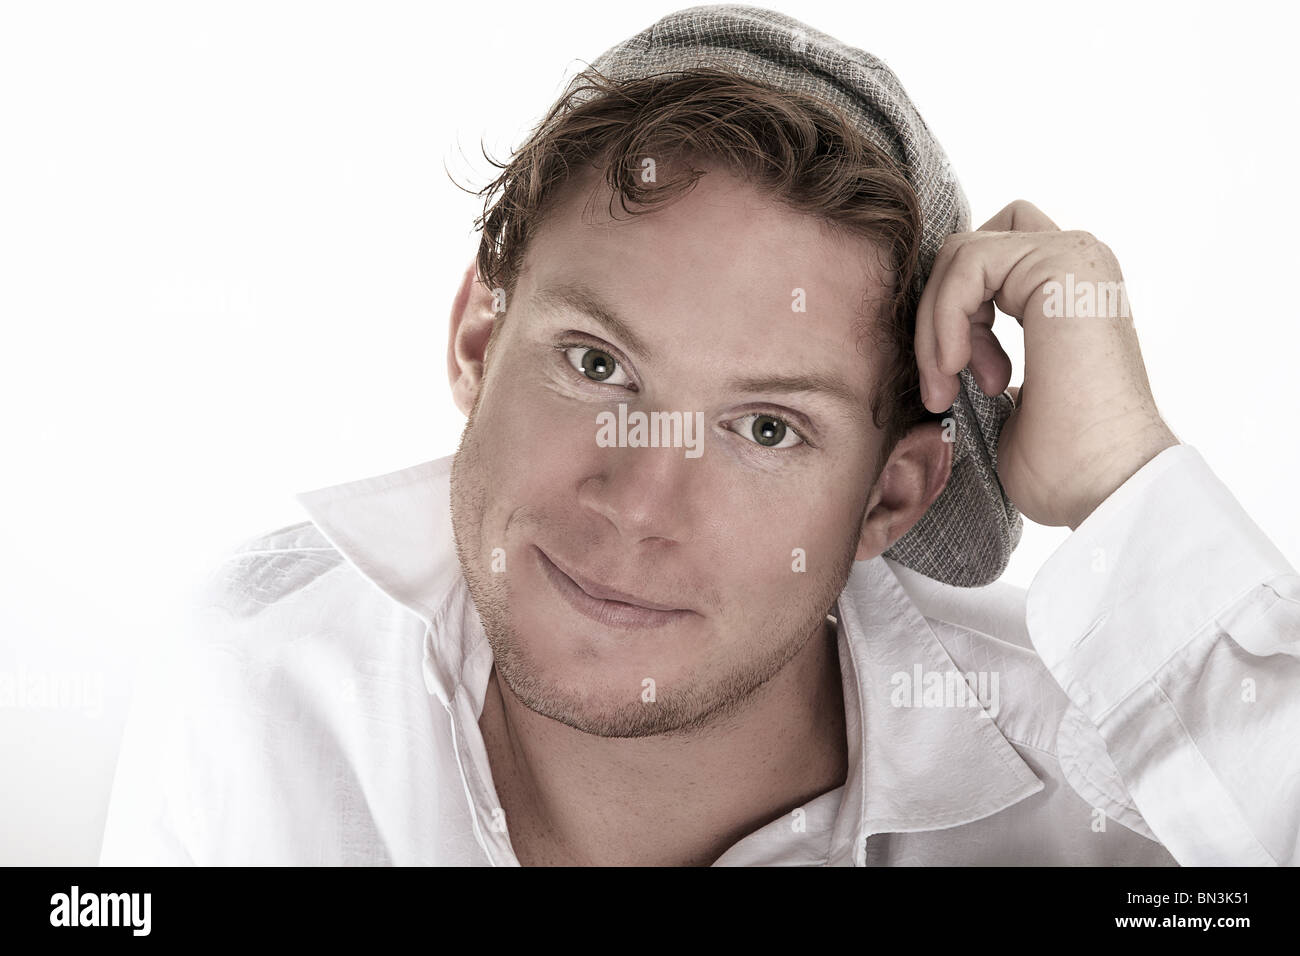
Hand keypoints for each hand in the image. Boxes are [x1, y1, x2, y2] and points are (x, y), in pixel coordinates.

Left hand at [915, 200, 1178, 528]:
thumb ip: (980, 359)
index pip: (987, 263)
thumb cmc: (1063, 464)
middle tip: (943, 383)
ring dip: (935, 325)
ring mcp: (1075, 259)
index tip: (956, 381)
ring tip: (947, 386)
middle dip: (938, 312)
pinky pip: (967, 262)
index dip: (953, 314)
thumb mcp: (1007, 402)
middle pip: (971, 247)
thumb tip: (938, 354)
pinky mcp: (1062, 263)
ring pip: (962, 254)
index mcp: (1069, 294)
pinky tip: (954, 369)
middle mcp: (1078, 266)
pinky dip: (943, 317)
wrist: (1106, 486)